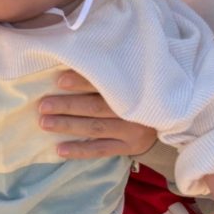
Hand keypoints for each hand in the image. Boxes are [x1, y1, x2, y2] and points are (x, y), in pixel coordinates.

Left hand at [38, 70, 156, 158]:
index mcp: (133, 88)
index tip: (59, 80)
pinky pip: (101, 150)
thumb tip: (72, 63)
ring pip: (95, 128)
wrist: (170, 118)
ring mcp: (131, 130)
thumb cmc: (139, 92)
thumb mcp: (133, 78)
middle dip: (67, 106)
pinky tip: (59, 150)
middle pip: (95, 107)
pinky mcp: (128, 147)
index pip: (104, 84)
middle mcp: (133, 110)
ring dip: (68, 126)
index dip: (82, 81)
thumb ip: (110, 74)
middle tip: (43, 105)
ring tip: (44, 123)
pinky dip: (80, 150)